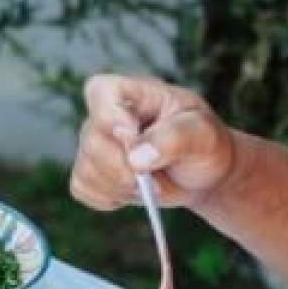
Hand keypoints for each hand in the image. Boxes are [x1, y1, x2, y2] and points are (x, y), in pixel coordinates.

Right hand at [72, 75, 240, 211]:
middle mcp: (108, 116)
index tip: (131, 135)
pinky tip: (133, 192)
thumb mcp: (203, 134)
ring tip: (151, 185)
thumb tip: (136, 157)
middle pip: (93, 140)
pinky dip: (110, 198)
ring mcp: (96, 144)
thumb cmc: (203, 143)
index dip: (109, 115)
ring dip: (120, 187)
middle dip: (122, 168)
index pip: (101, 90)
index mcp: (135, 94)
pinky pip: (84, 189)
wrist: (202, 172)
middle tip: (153, 179)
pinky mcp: (92, 172)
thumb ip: (173, 139)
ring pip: (86, 169)